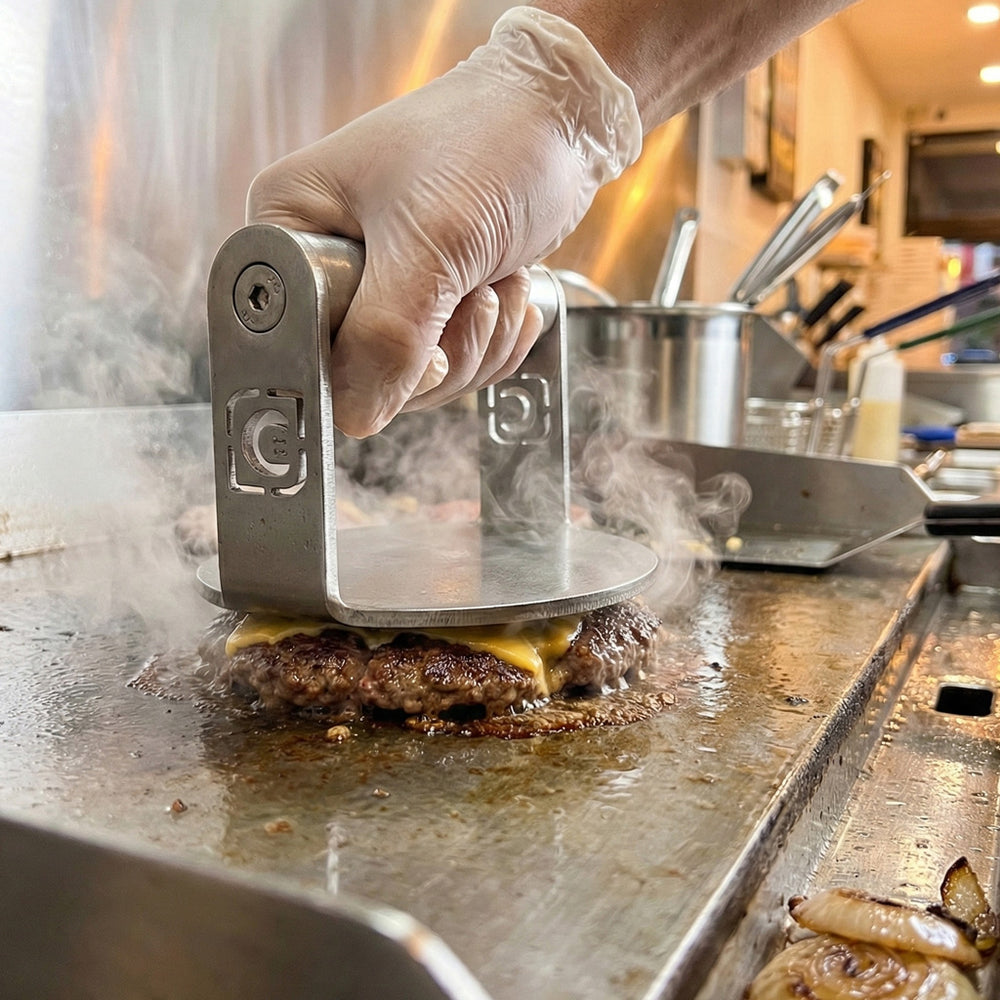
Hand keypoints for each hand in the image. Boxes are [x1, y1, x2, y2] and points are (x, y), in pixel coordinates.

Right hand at [247, 6, 639, 436]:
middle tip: (472, 291)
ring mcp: (376, 288)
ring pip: (413, 379)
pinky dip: (490, 344)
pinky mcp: (423, 303)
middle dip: (439, 351)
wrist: (558, 119)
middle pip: (360, 375)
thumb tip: (355, 416)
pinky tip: (505, 290)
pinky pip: (450, 367)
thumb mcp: (434, 240)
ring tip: (494, 278)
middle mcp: (323, 265)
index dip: (360, 365)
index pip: (293, 344)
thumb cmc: (490, 143)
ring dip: (475, 344)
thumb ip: (387, 335)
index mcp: (291, 231)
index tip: (419, 345)